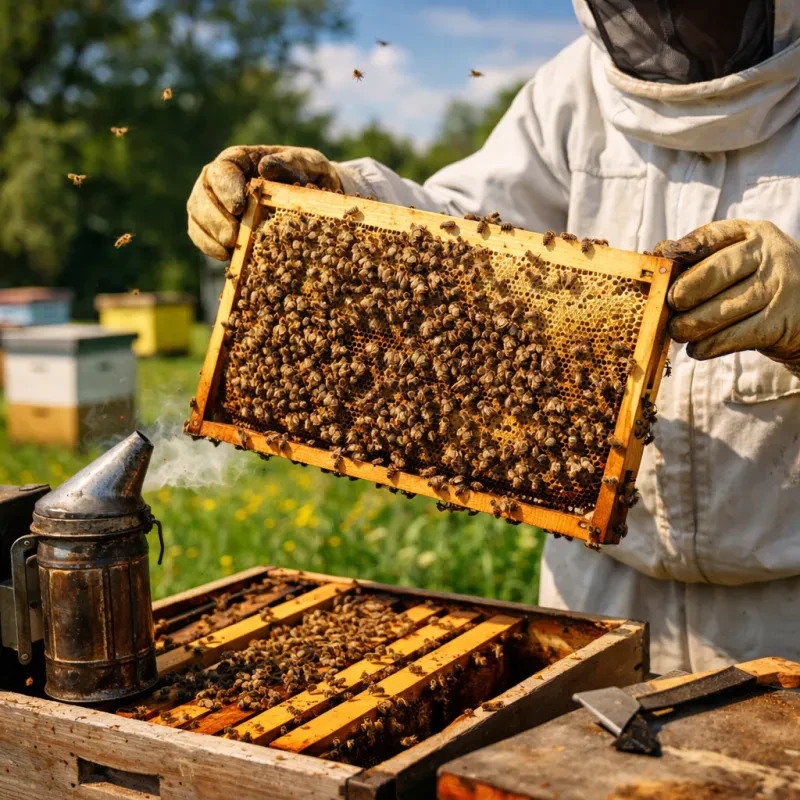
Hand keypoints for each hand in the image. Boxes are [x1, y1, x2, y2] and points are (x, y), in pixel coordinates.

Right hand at [187, 145, 341, 259]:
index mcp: (238, 161)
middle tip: (233, 237)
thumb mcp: (309, 164)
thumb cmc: (308, 176)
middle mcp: (219, 181)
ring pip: (198, 218)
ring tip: (231, 249)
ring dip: (211, 235)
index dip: (226, 190)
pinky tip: (228, 258)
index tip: (239, 208)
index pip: (221, 171)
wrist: (313, 198)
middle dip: (216, 219)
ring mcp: (213, 204)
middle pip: (203, 196)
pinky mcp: (214, 227)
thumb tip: (266, 167)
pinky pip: (201, 237)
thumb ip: (292, 162)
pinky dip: (210, 248)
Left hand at [657, 220, 799, 365]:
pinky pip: (739, 335)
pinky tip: (697, 349)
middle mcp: (770, 256)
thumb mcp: (739, 259)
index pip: (713, 236)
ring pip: (726, 307)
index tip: (665, 259)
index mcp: (754, 235)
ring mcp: (780, 287)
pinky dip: (712, 345)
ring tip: (677, 332)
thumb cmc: (756, 282)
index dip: (685, 249)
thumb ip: (703, 257)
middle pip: (718, 271)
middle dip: (687, 290)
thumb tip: (661, 252)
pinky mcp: (782, 321)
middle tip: (669, 304)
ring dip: (694, 324)